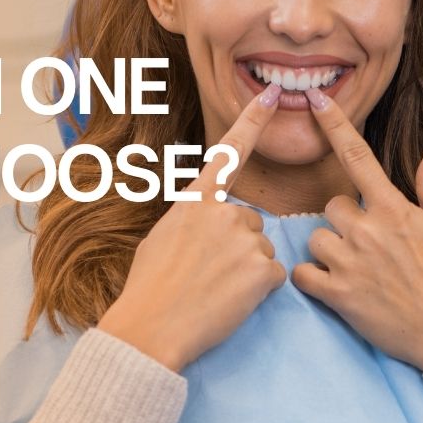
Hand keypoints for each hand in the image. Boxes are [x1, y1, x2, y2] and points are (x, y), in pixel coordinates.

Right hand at [98, 85, 287, 372]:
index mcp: (195, 200)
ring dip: (247, 269)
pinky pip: (272, 275)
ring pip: (261, 249)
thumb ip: (192, 218)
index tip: (271, 95)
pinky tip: (230, 300)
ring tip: (215, 289)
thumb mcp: (161, 237)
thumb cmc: (149, 287)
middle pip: (250, 222)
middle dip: (237, 245)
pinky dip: (257, 291)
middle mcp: (223, 211)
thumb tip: (207, 219)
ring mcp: (244, 239)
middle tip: (208, 273)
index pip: (229, 152)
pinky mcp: (261, 269)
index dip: (253, 120)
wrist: (151, 326)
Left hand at [290, 87, 422, 371]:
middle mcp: (368, 230)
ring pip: (316, 238)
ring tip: (358, 269)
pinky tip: (334, 285)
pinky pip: (302, 273)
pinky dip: (312, 278)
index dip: (335, 124)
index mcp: (394, 209)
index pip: (358, 156)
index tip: (315, 99)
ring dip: (329, 251)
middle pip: (331, 205)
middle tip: (370, 245)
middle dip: (345, 221)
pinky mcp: (338, 294)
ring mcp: (351, 262)